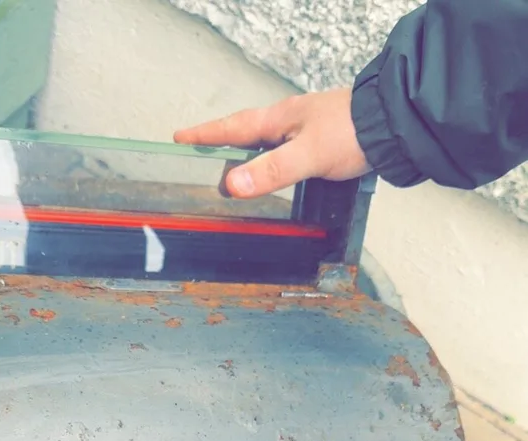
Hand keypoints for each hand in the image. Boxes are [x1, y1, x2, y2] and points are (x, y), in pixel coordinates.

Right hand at [174, 89, 368, 198]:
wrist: (393, 124)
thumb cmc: (353, 132)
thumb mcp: (307, 155)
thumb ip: (271, 171)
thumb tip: (232, 185)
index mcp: (279, 120)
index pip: (232, 128)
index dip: (205, 134)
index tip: (181, 137)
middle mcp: (289, 121)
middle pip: (246, 131)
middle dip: (221, 141)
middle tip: (199, 148)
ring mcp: (306, 129)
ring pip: (266, 140)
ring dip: (247, 151)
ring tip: (232, 163)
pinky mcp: (322, 141)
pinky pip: (286, 149)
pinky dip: (272, 159)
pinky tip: (278, 168)